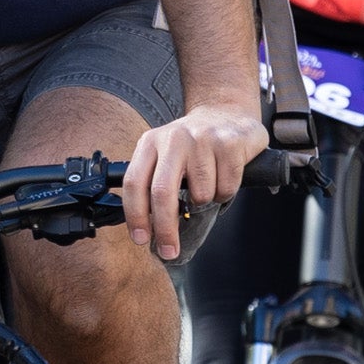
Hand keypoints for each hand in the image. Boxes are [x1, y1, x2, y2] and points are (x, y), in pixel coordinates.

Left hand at [122, 101, 266, 260]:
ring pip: (200, 195)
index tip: (141, 239)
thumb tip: (146, 229)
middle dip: (165, 230)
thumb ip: (152, 182)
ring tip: (209, 183)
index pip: (134, 183)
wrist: (228, 112)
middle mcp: (173, 139)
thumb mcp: (164, 154)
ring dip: (205, 201)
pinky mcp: (229, 144)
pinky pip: (225, 188)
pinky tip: (225, 174)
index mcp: (150, 143)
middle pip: (162, 194)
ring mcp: (201, 139)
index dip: (135, 216)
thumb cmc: (193, 144)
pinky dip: (226, 192)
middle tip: (170, 251)